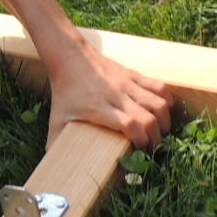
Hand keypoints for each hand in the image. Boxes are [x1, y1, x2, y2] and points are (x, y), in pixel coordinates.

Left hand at [45, 45, 172, 150]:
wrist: (70, 57)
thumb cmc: (65, 90)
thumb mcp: (57, 116)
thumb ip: (54, 139)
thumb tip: (50, 159)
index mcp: (100, 108)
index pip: (130, 125)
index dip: (141, 140)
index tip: (140, 150)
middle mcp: (117, 96)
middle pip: (148, 118)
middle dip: (156, 136)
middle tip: (154, 146)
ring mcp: (127, 84)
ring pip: (158, 102)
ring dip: (165, 120)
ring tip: (162, 130)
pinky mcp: (133, 74)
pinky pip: (158, 86)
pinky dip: (166, 99)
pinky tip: (164, 109)